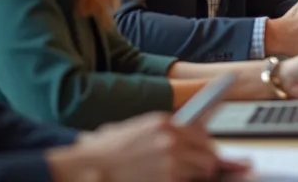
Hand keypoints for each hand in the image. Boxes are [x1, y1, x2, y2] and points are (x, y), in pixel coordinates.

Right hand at [51, 112, 246, 181]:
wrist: (89, 167)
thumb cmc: (106, 151)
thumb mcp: (136, 130)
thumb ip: (162, 132)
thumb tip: (185, 138)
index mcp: (165, 122)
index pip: (201, 132)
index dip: (206, 144)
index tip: (207, 150)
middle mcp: (172, 138)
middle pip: (208, 151)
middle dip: (207, 161)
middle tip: (203, 168)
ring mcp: (172, 160)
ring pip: (203, 168)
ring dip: (198, 174)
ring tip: (188, 176)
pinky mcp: (168, 178)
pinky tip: (171, 180)